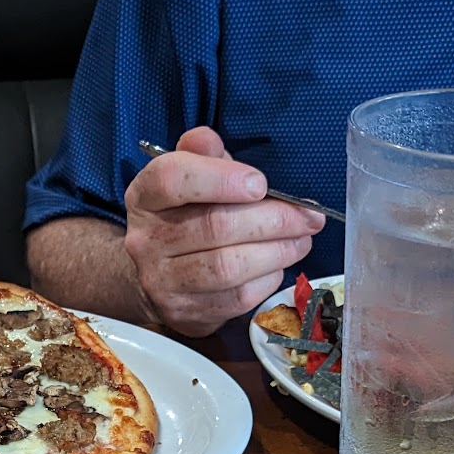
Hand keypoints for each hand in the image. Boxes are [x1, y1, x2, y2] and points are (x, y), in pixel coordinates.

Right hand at [122, 126, 324, 335]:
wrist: (156, 277)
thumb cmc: (184, 216)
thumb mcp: (188, 177)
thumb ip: (201, 155)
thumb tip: (209, 140)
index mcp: (145, 196)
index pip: (173, 179)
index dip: (221, 178)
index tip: (261, 183)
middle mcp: (146, 240)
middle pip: (214, 226)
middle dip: (273, 219)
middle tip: (307, 216)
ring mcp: (163, 281)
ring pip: (228, 267)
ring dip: (277, 252)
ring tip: (302, 240)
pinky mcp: (185, 312)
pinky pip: (236, 298)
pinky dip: (266, 280)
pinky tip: (278, 265)